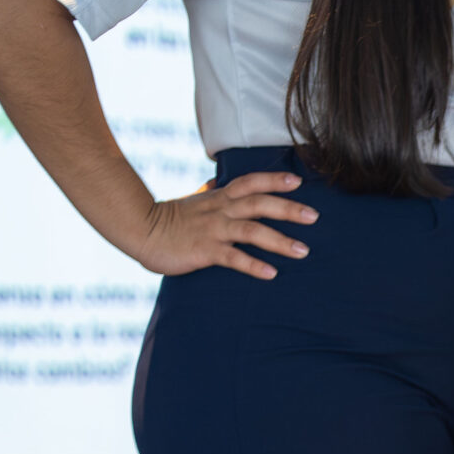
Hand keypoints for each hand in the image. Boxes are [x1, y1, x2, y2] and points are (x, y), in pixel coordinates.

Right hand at [128, 171, 316, 279]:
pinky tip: (271, 274)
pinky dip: (253, 265)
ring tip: (303, 251)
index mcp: (219, 198)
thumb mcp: (195, 202)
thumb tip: (217, 183)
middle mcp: (220, 210)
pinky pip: (233, 258)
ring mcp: (213, 230)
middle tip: (314, 216)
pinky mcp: (204, 251)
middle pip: (258, 204)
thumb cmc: (171, 219)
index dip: (273, 180)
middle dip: (287, 208)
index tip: (297, 182)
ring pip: (251, 230)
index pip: (250, 182)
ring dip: (279, 240)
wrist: (140, 230)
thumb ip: (211, 193)